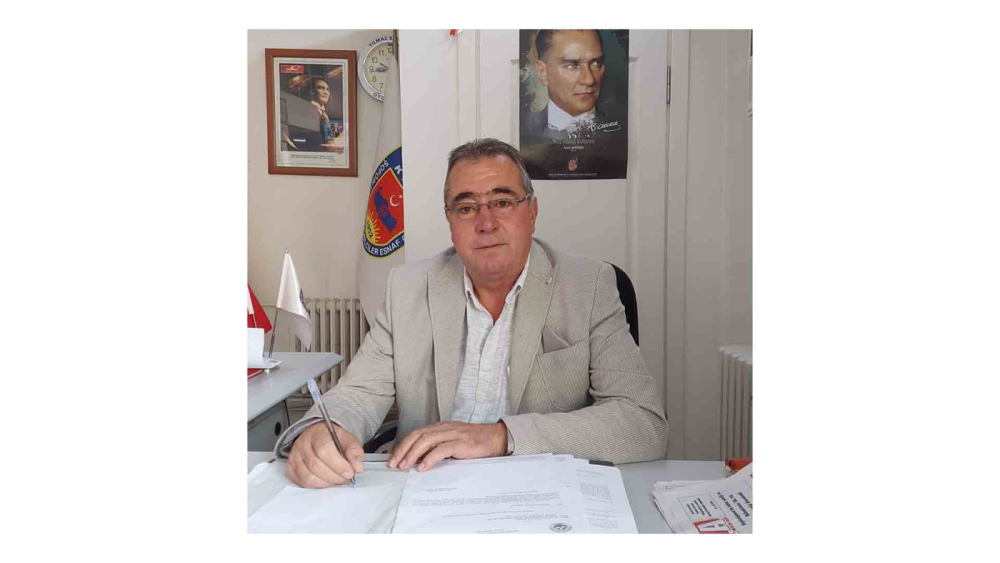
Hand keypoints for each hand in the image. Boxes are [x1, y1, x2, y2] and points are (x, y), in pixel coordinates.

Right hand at [286, 422, 364, 487]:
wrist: (319, 438)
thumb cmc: (333, 439)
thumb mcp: (348, 440)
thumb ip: (355, 452)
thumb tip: (358, 467)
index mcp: (317, 433)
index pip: (323, 450)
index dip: (338, 465)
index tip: (350, 473)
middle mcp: (302, 444)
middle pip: (316, 466)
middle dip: (335, 476)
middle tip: (346, 478)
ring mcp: (294, 457)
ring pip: (308, 477)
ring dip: (326, 483)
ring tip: (337, 479)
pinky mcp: (291, 469)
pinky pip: (302, 483)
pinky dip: (317, 486)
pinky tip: (326, 480)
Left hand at [387, 421, 507, 471]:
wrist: (495, 438)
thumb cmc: (473, 443)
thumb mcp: (451, 443)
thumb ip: (437, 448)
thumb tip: (418, 461)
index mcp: (440, 427)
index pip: (416, 433)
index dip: (403, 445)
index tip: (393, 458)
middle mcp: (443, 428)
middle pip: (417, 435)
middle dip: (403, 450)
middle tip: (394, 463)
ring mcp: (452, 434)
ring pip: (426, 441)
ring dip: (412, 454)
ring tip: (405, 466)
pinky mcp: (461, 443)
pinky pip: (442, 449)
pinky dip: (430, 458)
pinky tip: (423, 467)